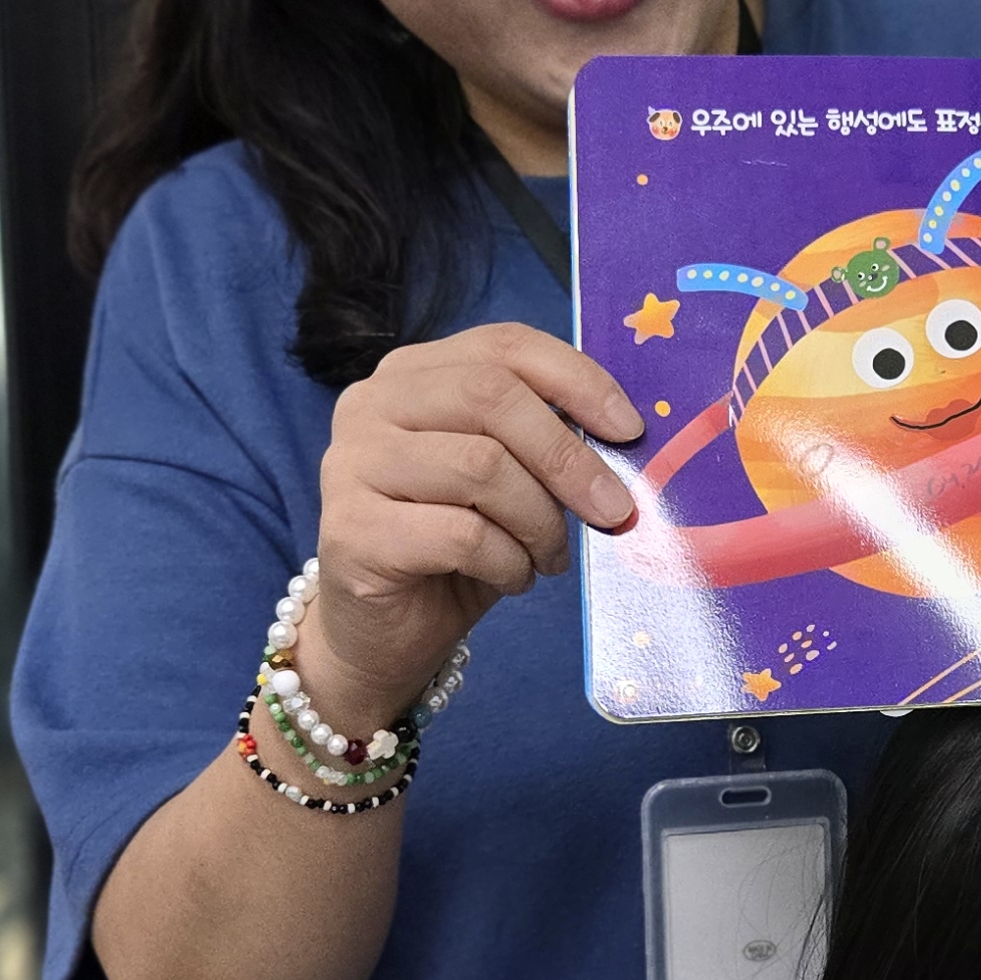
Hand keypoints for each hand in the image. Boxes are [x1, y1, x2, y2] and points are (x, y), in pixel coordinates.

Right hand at [306, 322, 640, 722]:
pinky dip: (509, 563)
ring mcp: (351, 464)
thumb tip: (621, 435)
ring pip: (481, 467)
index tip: (629, 429)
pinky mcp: (351, 530)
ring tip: (549, 556)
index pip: (504, 346)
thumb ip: (543, 441)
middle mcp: (370, 404)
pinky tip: (512, 578)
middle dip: (568, 458)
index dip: (577, 380)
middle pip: (492, 398)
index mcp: (412, 373)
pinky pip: (461, 535)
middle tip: (613, 511)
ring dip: (539, 521)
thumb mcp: (507, 480)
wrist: (384, 633)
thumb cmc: (453, 548)